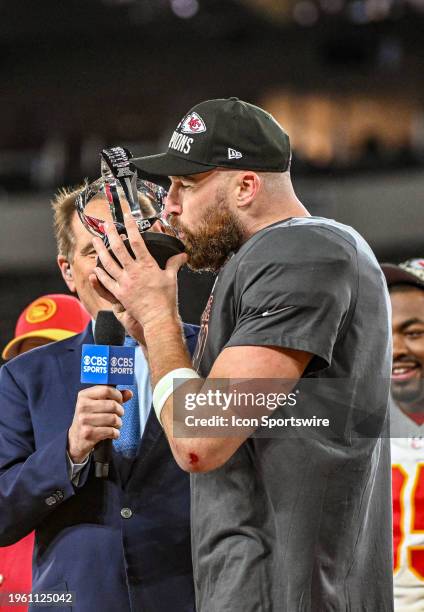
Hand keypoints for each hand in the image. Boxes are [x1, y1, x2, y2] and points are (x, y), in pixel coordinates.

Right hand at [67, 386, 131, 462]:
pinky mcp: (88, 433)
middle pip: (113, 405)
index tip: (120, 400)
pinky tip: (112, 433)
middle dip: (120, 411)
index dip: (118, 395)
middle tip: (118, 415)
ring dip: (119, 423)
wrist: (76, 439)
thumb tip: (129, 393)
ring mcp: (84, 420)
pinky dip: (115, 433)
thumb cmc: (90, 418)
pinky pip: (111, 431)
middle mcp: (82, 406)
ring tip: (115, 424)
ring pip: (113, 418)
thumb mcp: (97, 404)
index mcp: (84, 396)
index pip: (107, 389)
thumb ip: (114, 397)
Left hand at [90, 214, 186, 332]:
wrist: (158, 318)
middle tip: (106, 224)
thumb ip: (174, 264)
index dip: (131, 226)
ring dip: (100, 250)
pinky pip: (106, 281)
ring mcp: (124, 283)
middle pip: (118, 248)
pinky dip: (100, 273)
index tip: (126, 216)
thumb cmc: (166, 299)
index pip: (136, 241)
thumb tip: (182, 255)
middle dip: (111, 234)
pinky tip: (95, 267)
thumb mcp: (172, 278)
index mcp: (146, 265)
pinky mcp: (119, 294)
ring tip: (95, 240)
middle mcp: (133, 272)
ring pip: (108, 262)